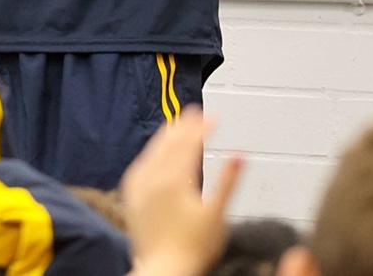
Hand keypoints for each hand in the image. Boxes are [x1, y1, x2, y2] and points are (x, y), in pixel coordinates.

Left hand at [120, 106, 241, 275]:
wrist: (163, 269)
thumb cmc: (191, 248)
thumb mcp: (217, 214)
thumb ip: (228, 181)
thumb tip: (240, 155)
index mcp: (174, 179)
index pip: (189, 143)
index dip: (203, 127)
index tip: (214, 117)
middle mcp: (152, 178)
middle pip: (169, 143)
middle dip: (183, 125)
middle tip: (194, 112)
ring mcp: (139, 187)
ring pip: (152, 152)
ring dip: (166, 136)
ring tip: (175, 125)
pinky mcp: (132, 197)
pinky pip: (140, 165)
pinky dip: (151, 154)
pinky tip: (155, 154)